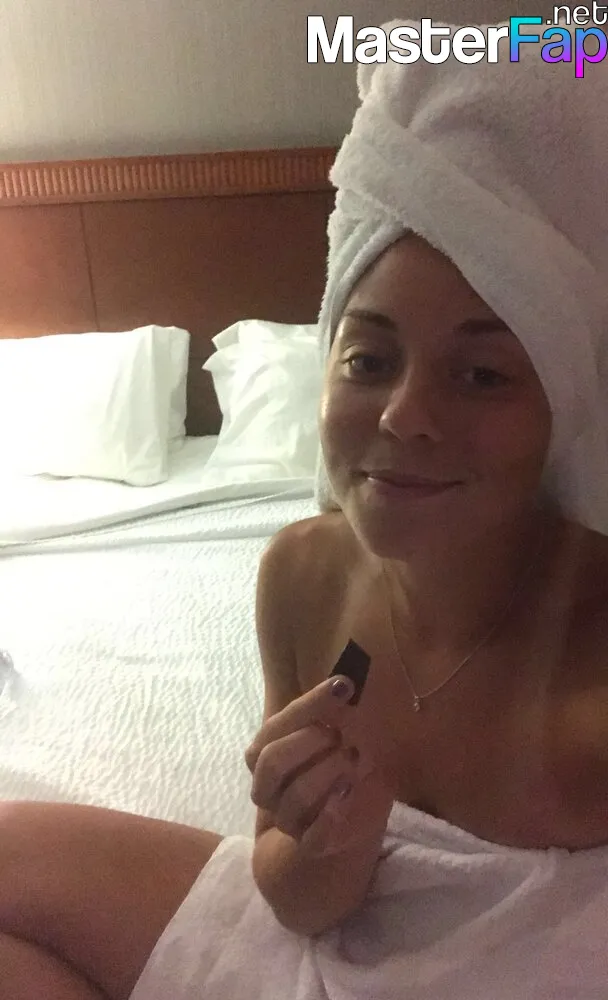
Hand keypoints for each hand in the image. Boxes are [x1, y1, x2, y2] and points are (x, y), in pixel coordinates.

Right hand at [244, 675, 395, 856]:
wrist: (354, 813)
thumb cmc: (341, 763)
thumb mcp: (341, 732)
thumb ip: (335, 711)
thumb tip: (343, 683)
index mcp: (265, 755)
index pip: (275, 728)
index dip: (309, 705)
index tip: (344, 685)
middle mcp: (269, 789)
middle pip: (272, 762)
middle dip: (310, 742)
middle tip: (340, 734)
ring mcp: (288, 820)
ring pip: (296, 796)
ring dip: (329, 771)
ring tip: (354, 759)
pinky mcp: (312, 844)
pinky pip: (313, 838)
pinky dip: (331, 816)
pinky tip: (348, 794)